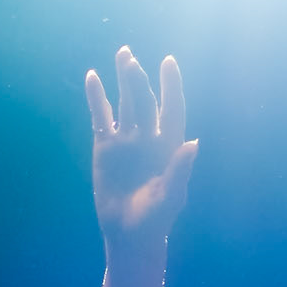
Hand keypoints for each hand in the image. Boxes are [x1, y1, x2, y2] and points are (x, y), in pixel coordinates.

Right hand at [87, 47, 198, 254]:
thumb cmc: (156, 217)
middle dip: (139, 80)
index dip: (171, 86)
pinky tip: (93, 77)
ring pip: (125, 102)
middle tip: (129, 58)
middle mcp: (148, 137)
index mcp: (169, 145)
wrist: (128, 232)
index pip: (172, 109)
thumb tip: (193, 142)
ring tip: (123, 54)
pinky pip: (101, 116)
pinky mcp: (105, 146)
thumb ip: (180, 169)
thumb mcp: (171, 195)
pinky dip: (97, 97)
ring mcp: (126, 139)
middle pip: (145, 101)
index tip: (169, 62)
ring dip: (123, 80)